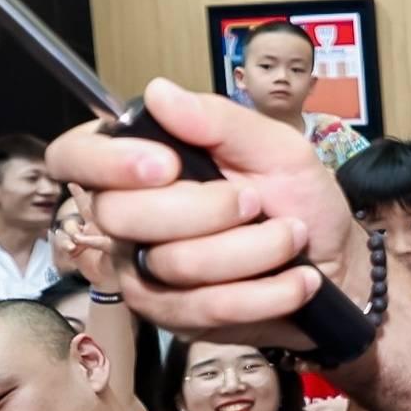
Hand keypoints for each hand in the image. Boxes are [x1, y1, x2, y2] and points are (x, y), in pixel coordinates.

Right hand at [45, 79, 365, 347]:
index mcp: (139, 166)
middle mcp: (128, 220)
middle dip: (205, 208)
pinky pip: (207, 306)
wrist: (336, 265)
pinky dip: (266, 291)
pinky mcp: (174, 317)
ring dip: (253, 248)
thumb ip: (218, 120)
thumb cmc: (298, 199)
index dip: (105, 162)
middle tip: (255, 201)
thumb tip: (158, 92)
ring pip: (174, 263)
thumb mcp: (275, 147)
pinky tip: (299, 278)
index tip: (165, 164)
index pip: (73, 157)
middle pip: (121, 216)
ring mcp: (145, 274)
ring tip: (291, 236)